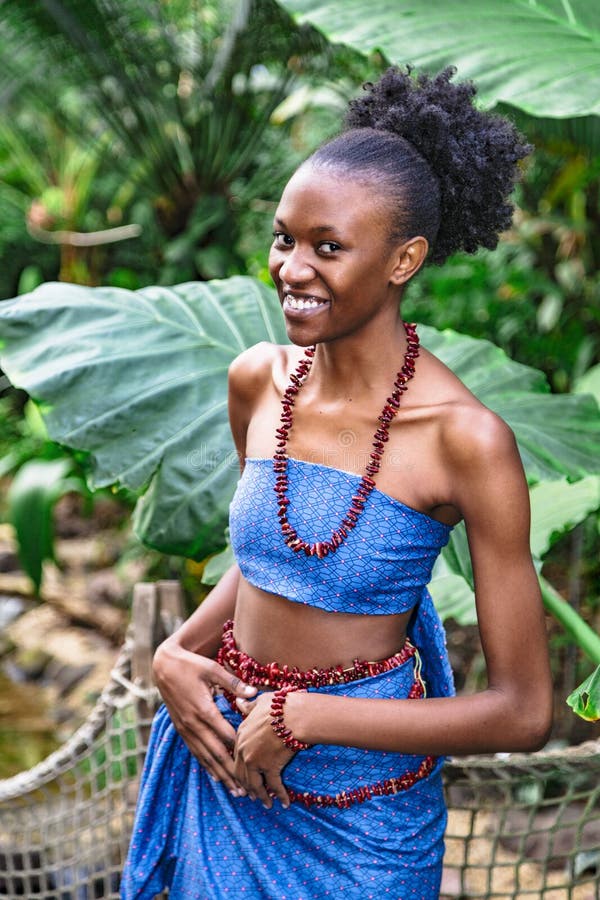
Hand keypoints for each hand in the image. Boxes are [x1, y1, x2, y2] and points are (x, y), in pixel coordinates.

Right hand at [153, 635, 256, 794]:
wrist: (163, 666)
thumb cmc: (191, 665)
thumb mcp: (212, 669)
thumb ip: (233, 683)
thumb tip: (253, 693)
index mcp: (204, 710)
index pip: (226, 736)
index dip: (241, 750)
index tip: (257, 762)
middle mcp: (194, 724)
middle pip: (217, 754)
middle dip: (233, 773)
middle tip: (249, 790)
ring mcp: (186, 729)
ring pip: (205, 758)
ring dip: (221, 775)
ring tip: (235, 790)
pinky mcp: (181, 730)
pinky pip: (195, 752)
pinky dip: (206, 766)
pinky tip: (215, 777)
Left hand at [234, 693, 294, 807]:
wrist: (294, 715)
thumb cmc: (280, 706)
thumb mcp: (260, 702)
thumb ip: (248, 706)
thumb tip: (238, 702)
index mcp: (240, 735)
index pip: (236, 756)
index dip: (240, 767)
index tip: (244, 776)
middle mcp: (244, 750)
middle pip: (241, 774)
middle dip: (246, 786)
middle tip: (251, 795)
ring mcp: (255, 761)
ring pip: (254, 784)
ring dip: (260, 795)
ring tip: (266, 803)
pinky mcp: (270, 768)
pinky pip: (274, 786)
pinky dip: (280, 796)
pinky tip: (285, 803)